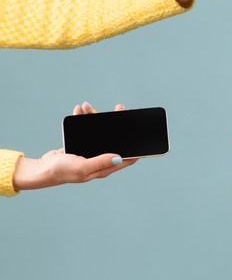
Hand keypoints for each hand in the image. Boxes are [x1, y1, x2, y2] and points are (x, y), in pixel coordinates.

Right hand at [11, 102, 135, 191]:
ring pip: (99, 132)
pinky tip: (79, 111)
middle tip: (119, 109)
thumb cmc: (61, 171)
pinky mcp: (81, 145)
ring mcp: (91, 151)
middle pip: (115, 140)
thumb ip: (100, 162)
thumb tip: (119, 157)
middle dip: (116, 124)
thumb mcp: (82, 167)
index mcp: (104, 167)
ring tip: (88, 107)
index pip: (127, 158)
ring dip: (94, 118)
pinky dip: (82, 119)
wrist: (42, 169)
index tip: (140, 133)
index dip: (136, 148)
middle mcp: (100, 159)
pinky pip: (85, 130)